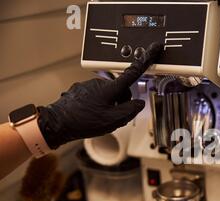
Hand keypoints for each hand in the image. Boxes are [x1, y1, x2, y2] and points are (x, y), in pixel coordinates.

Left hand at [38, 42, 163, 148]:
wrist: (56, 123)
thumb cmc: (84, 121)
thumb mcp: (114, 120)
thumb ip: (130, 110)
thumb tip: (139, 103)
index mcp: (110, 88)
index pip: (133, 72)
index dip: (145, 60)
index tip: (154, 48)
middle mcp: (99, 83)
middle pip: (121, 89)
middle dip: (122, 101)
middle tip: (115, 116)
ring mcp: (88, 85)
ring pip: (108, 94)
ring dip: (109, 104)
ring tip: (99, 118)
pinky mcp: (79, 90)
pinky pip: (95, 96)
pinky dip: (97, 105)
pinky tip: (90, 116)